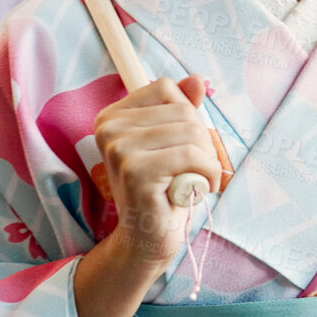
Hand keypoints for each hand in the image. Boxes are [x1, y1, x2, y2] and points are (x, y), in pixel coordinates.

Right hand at [91, 74, 222, 273]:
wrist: (147, 237)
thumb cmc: (163, 188)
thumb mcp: (173, 141)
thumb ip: (181, 108)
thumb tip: (195, 79)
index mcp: (111, 116)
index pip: (166, 88)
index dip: (187, 116)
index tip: (181, 146)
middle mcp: (109, 129)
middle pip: (182, 110)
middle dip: (201, 141)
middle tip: (192, 169)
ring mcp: (119, 150)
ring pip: (191, 132)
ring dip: (206, 159)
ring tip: (193, 180)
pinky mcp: (135, 172)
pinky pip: (191, 156)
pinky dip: (207, 174)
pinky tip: (197, 190)